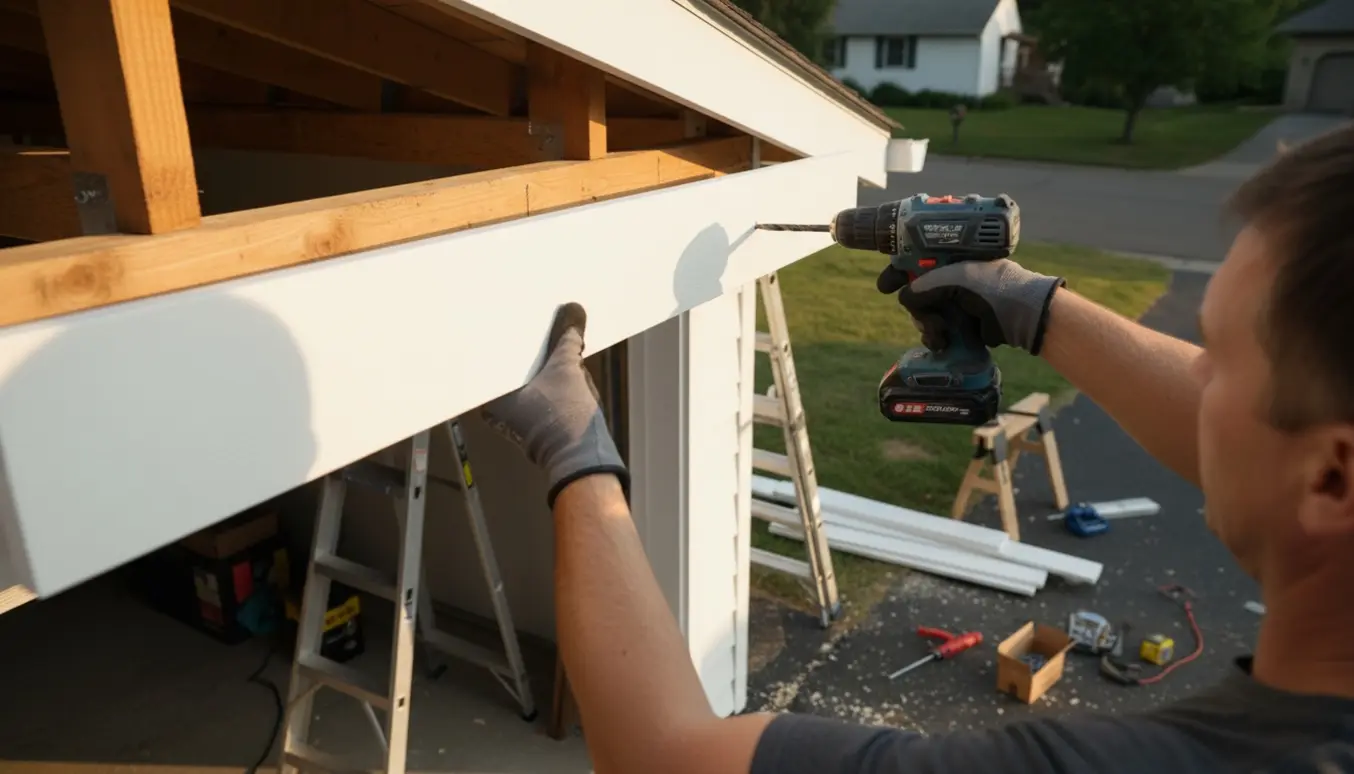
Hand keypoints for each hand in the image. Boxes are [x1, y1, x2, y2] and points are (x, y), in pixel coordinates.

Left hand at [480, 302, 628, 507]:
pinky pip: (534, 389)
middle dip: (522, 345)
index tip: (509, 313)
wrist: (582, 457)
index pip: (491, 356)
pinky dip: (543, 375)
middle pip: (508, 366)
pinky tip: (554, 358)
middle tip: (531, 319)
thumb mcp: (567, 369)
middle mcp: (497, 408)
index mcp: (493, 396)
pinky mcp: (532, 421)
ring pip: (523, 377)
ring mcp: (515, 417)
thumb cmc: (565, 419)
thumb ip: (567, 338)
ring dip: (535, 360)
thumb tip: (573, 309)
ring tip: (545, 334)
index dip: (503, 334)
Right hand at [876, 259, 1065, 354]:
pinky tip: (941, 342)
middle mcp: (953, 277)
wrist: (1022, 315)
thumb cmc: (992, 287)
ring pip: (924, 313)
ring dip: (926, 325)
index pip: (916, 260)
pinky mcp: (961, 324)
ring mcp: (957, 302)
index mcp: (952, 258)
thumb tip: (903, 296)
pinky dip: (934, 337)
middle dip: (916, 307)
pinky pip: (936, 330)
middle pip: (916, 291)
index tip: (884, 285)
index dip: (898, 271)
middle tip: (922, 318)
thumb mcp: (955, 279)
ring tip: (939, 334)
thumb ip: (923, 286)